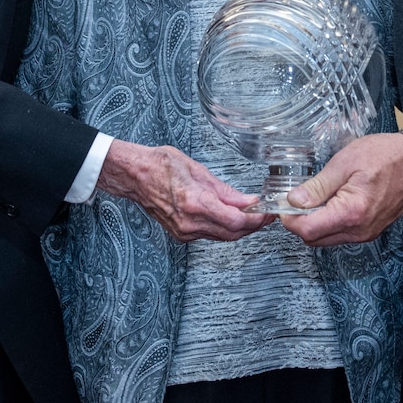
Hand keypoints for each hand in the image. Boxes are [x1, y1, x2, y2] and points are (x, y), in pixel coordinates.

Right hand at [97, 139, 271, 241]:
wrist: (134, 176)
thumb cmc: (160, 166)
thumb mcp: (198, 170)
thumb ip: (225, 190)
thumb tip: (247, 200)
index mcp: (195, 202)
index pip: (236, 221)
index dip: (257, 219)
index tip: (267, 211)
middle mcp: (189, 222)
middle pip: (232, 233)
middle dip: (253, 226)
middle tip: (266, 214)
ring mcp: (184, 231)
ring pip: (222, 237)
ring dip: (240, 228)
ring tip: (252, 214)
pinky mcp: (181, 234)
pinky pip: (210, 235)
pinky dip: (224, 228)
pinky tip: (231, 217)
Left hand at [283, 132, 402, 246]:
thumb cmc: (383, 156)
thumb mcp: (343, 164)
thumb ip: (317, 186)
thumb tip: (293, 201)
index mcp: (350, 213)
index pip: (307, 230)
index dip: (289, 219)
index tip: (284, 203)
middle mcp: (358, 230)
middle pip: (313, 239)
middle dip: (299, 222)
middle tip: (295, 199)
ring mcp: (366, 233)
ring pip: (326, 239)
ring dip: (314, 224)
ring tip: (314, 198)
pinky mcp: (370, 231)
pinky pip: (340, 234)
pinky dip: (329, 223)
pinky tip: (330, 202)